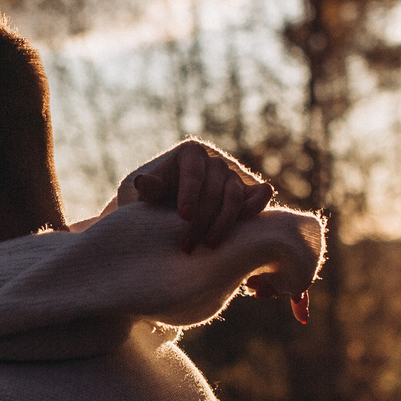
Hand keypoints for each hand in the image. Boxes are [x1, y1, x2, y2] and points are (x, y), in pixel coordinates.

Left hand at [117, 140, 274, 252]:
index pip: (193, 174)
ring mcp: (233, 177)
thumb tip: (142, 182)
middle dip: (201, 219)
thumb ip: (150, 188)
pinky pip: (258, 195)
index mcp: (191, 155)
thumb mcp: (152, 192)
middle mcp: (215, 163)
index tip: (183, 216)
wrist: (175, 205)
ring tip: (210, 245)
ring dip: (224, 222)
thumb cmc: (161, 196)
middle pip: (213, 190)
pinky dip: (256, 207)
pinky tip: (246, 225)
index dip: (189, 195)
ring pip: (234, 197)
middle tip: (188, 245)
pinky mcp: (247, 191)